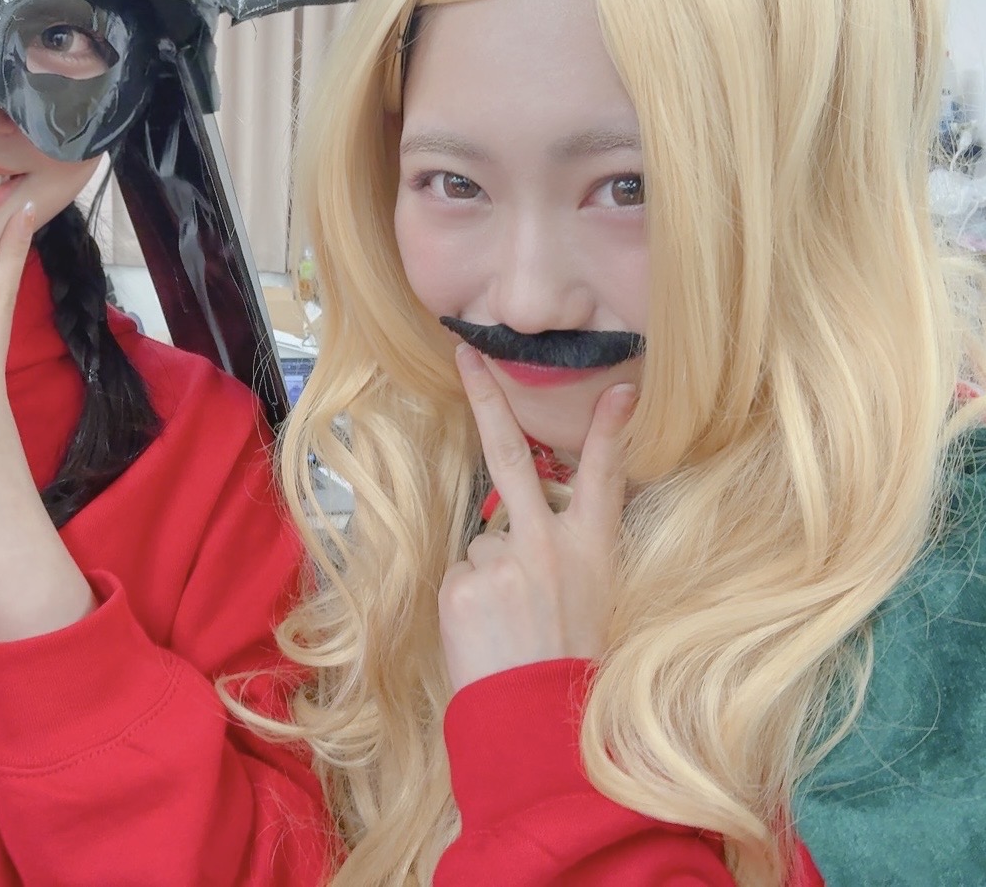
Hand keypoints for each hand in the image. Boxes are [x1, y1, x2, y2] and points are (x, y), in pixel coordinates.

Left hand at [438, 345, 635, 692]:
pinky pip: (460, 574)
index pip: (606, 476)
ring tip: (509, 625)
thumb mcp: (596, 602)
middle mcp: (547, 543)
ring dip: (490, 576)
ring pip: (483, 544)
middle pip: (512, 455)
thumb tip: (522, 525)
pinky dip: (468, 600)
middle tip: (466, 354)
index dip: (612, 429)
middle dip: (487, 398)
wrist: (538, 727)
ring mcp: (501, 558)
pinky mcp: (462, 581)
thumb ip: (563, 554)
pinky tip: (487, 632)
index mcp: (593, 550)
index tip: (621, 389)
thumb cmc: (572, 670)